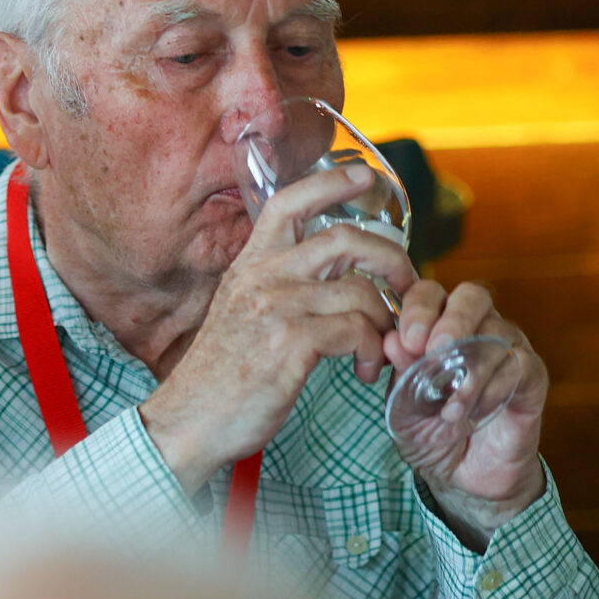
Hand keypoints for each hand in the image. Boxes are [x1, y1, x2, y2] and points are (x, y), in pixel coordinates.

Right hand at [141, 164, 422, 490]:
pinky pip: (358, 330)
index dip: (331, 182)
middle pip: (344, 238)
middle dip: (390, 258)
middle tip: (408, 284)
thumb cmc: (222, 376)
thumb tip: (326, 274)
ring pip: (360, 290)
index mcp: (249, 264)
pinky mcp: (291, 343)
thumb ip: (275, 286)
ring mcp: (276, 307)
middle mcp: (262, 276)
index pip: (289, 202)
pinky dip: (374, 350)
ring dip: (386, 320)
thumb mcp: (240, 313)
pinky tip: (365, 370)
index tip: (366, 177)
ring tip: (383, 348)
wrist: (190, 421)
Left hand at [382, 280, 548, 540]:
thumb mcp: (404, 408)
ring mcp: (507, 349)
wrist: (464, 477)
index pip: (430, 292)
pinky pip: (519, 364)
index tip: (407, 341)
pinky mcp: (532, 376)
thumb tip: (391, 340)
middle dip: (452, 319)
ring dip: (470, 369)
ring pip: (497, 332)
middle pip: (473, 295)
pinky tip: (475, 413)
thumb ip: (399, 375)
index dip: (419, 308)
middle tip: (435, 349)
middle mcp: (476, 328)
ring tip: (451, 410)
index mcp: (438, 326)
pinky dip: (493, 388)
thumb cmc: (431, 433)